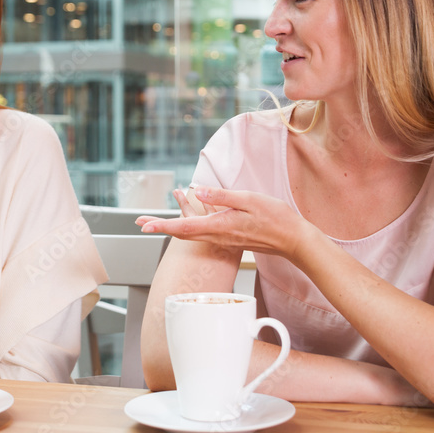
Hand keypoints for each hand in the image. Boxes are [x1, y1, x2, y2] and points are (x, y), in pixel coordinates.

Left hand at [136, 185, 306, 260]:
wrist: (293, 240)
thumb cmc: (275, 218)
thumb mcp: (249, 200)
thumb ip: (222, 196)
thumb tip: (197, 191)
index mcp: (220, 226)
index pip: (184, 227)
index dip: (162, 225)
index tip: (144, 225)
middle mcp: (218, 235)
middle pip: (181, 233)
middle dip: (160, 228)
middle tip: (140, 223)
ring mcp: (223, 239)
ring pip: (191, 234)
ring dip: (171, 227)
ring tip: (155, 222)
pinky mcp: (229, 238)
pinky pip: (203, 233)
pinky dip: (188, 227)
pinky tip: (187, 219)